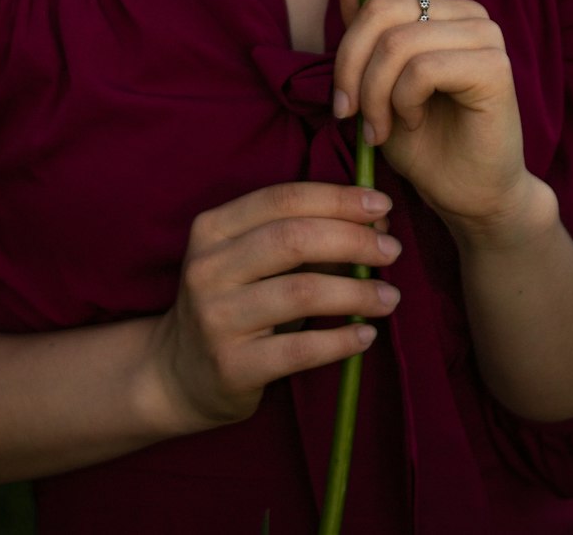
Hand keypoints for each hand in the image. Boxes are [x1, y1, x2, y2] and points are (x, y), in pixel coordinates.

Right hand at [145, 181, 401, 433]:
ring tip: (390, 296)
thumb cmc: (233, 303)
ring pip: (300, 292)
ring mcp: (216, 318)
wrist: (180, 374)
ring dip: (356, 292)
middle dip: (353, 240)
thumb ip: (304, 236)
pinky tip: (366, 335)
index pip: (282, 198)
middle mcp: (208, 267)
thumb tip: (376, 222)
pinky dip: (340, 340)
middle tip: (392, 250)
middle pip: (293, 239)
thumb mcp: (251, 260)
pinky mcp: (232, 366)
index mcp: (213, 228)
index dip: (337, 198)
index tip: (381, 206)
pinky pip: (299, 350)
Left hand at [304, 0, 540, 239]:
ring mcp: (483, 35)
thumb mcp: (375, 83)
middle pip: (378, 9)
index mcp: (432, 8)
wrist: (467, 194)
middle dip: (347, 65)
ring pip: (396, 42)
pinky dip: (402, 103)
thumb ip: (365, 32)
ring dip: (372, 93)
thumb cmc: (422, 141)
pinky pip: (421, 70)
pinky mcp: (493, 66)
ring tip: (377, 128)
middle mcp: (461, 12)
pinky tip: (410, 124)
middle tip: (345, 112)